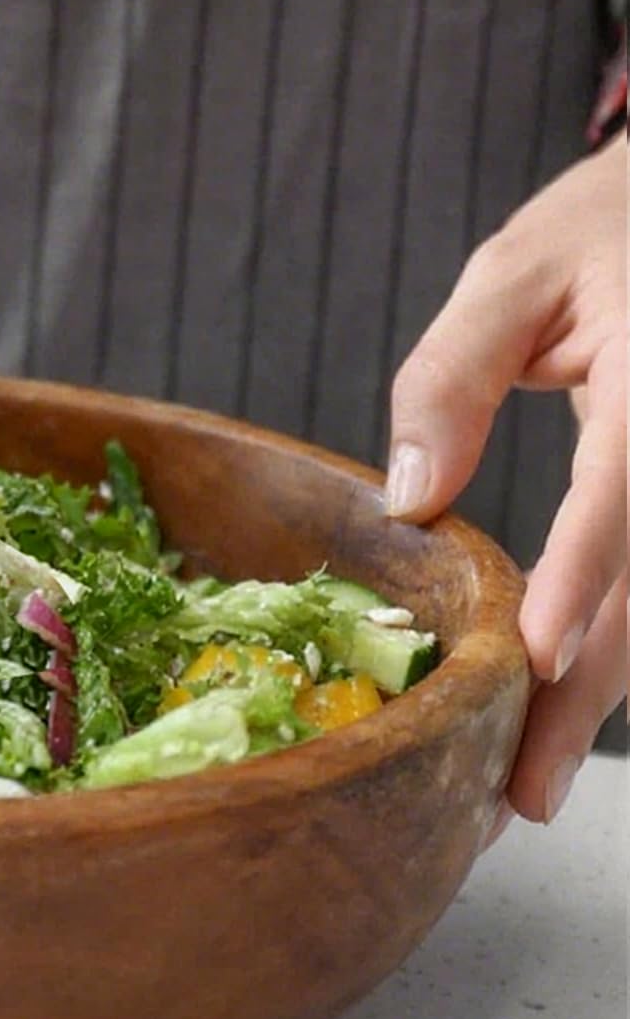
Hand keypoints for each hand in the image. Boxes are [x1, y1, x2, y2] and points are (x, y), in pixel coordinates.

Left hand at [387, 138, 626, 828]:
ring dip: (610, 688)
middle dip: (590, 690)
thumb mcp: (513, 272)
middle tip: (525, 789)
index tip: (535, 661)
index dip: (583, 576)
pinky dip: (625, 642)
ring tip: (537, 776)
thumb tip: (410, 501)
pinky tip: (573, 701)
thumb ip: (451, 375)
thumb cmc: (607, 228)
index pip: (625, 490)